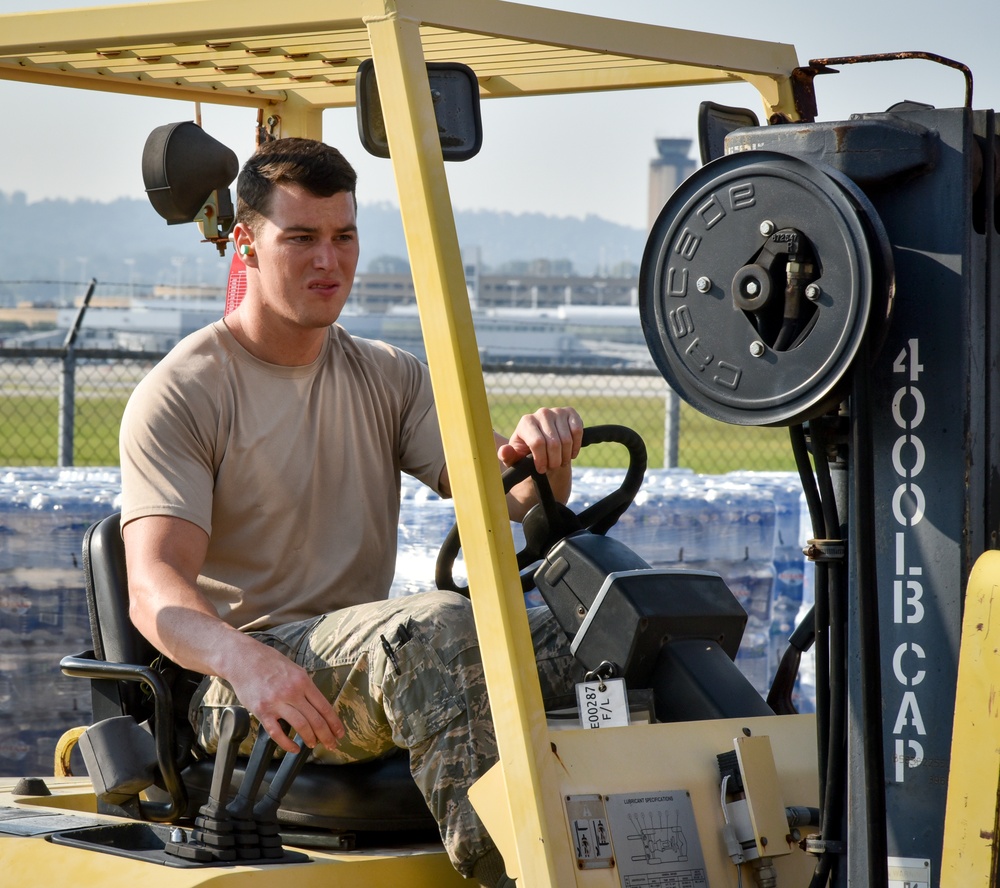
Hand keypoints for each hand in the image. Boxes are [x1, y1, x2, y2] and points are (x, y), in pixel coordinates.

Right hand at [225, 640, 344, 754]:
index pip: (324, 706)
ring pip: (301, 726)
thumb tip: (318, 704)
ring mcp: (276, 702)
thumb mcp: (294, 669)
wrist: (243, 658)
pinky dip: (287, 744)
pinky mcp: (261, 711)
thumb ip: (305, 686)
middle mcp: (292, 692)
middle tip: (332, 744)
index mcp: (303, 681)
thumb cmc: (269, 662)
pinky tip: (294, 748)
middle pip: (315, 719)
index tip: (340, 733)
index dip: (334, 723)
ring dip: (310, 739)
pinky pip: (277, 733)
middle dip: (326, 735)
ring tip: (313, 745)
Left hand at [497, 406, 583, 472]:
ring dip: (565, 456)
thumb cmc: (526, 453)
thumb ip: (507, 456)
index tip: (541, 469)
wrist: (543, 446)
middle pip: (553, 443)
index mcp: (526, 422)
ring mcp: (557, 411)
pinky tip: (570, 453)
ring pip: (566, 440)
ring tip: (560, 462)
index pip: (537, 443)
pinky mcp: (570, 413)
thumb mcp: (515, 458)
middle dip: (554, 461)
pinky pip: (577, 431)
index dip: (542, 460)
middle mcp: (541, 413)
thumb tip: (504, 451)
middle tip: (552, 467)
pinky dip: (576, 446)